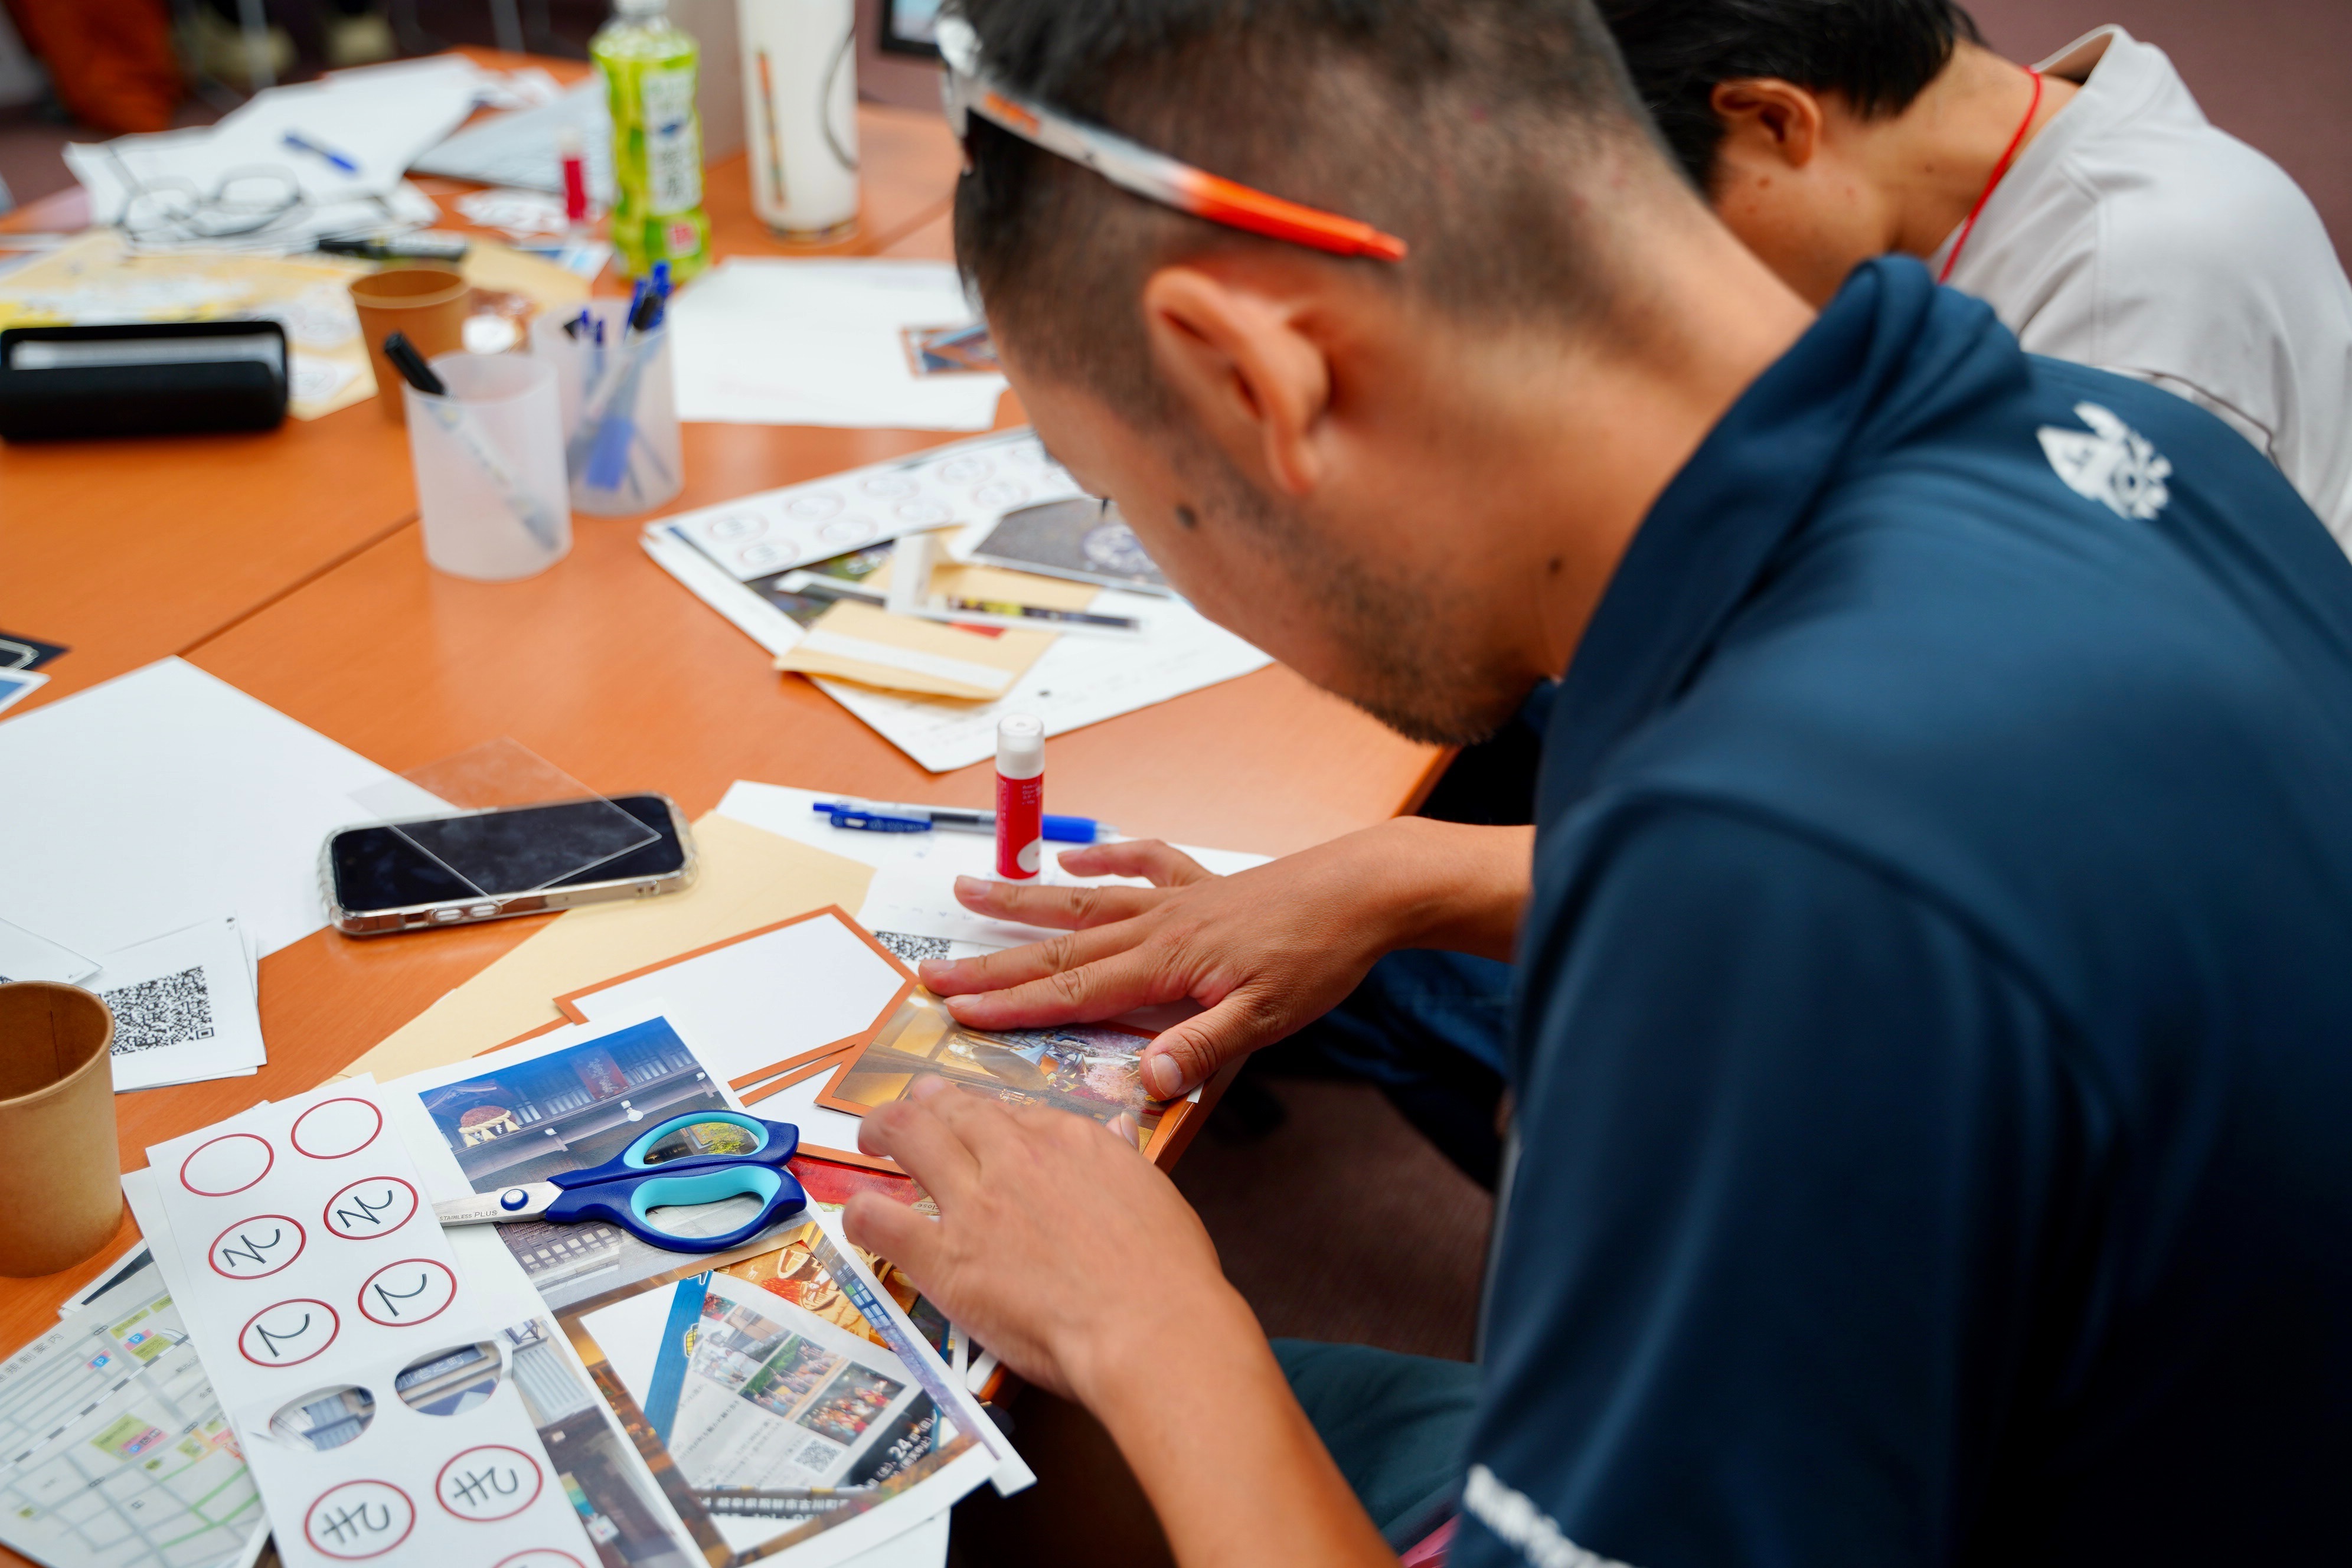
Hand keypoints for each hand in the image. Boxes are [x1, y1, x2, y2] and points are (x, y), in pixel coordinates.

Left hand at [845, 1080, 1396, 1567]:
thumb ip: (1122, 1156)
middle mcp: (1014, 1155)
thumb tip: (1117, 1129)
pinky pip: (880, 1219)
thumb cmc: (1166, 1273)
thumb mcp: (1153, 1191)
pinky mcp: (945, 1257)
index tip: (974, 1119)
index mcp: (1069, 1138)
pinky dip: (860, 1213)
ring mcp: (974, 1203)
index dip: (983, 1112)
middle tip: (910, 1106)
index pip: (1011, 1110)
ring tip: (871, 1137)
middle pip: (951, 1109)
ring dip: (882, 1130)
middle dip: (925, 1101)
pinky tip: (856, 1217)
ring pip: (907, 1138)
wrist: (1150, 1328)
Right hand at [917, 820, 1534, 1098]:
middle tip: (930, 973)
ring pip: (1084, 903)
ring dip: (1023, 903)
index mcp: (1166, 965)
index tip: (955, 1014)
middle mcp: (1157, 926)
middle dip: (992, 964)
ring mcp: (1176, 898)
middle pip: (1059, 948)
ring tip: (967, 893)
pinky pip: (1142, 864)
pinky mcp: (1203, 884)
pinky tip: (1072, 858)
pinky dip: (1103, 861)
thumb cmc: (1320, 957)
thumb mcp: (1268, 1019)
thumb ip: (1204, 1047)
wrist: (1366, 889)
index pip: (1073, 993)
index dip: (1011, 1006)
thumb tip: (1144, 1080)